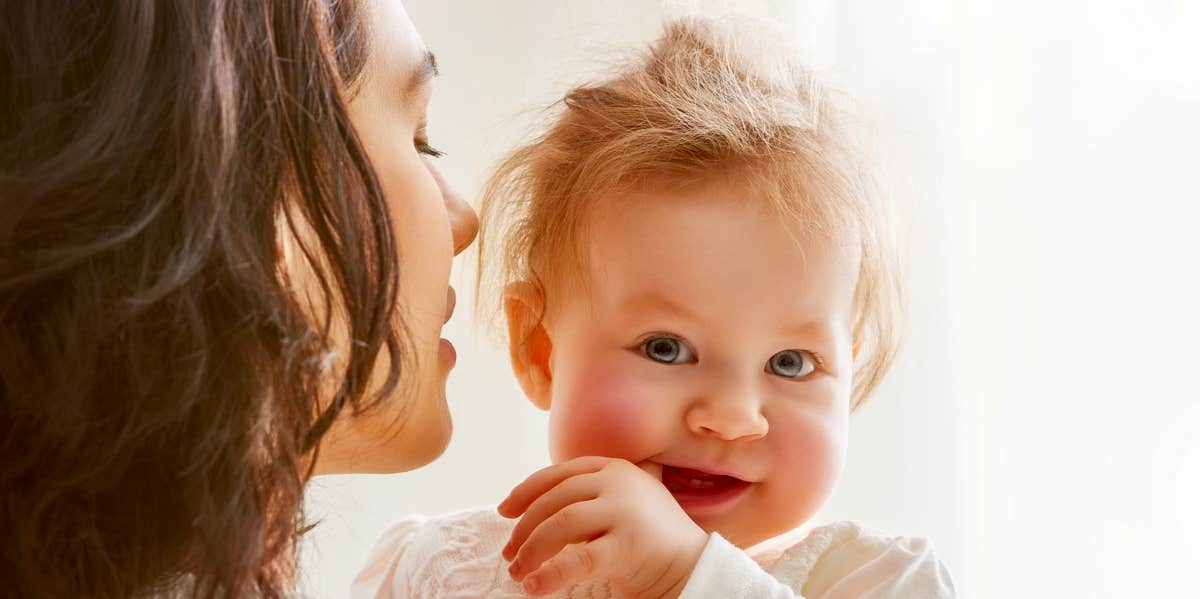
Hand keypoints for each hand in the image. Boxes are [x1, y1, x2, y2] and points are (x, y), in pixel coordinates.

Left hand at [498, 456, 708, 597]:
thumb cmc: (651, 536)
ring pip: (560, 525)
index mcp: (614, 468)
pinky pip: (578, 560)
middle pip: (554, 500)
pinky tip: (534, 586)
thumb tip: (532, 504)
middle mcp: (618, 483)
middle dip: (524, 529)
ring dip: (531, 550)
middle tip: (510, 554)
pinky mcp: (627, 546)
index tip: (505, 511)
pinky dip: (550, 574)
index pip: (558, 474)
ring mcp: (624, 512)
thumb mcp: (623, 500)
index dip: (526, 492)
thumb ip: (590, 492)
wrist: (693, 565)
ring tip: (519, 572)